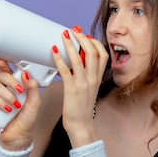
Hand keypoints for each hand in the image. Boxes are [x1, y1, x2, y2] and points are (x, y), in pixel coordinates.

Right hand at [0, 60, 40, 149]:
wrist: (20, 136)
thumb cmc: (27, 119)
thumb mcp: (35, 102)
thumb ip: (33, 88)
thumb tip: (26, 75)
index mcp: (16, 85)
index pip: (8, 71)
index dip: (4, 64)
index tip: (2, 61)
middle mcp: (6, 89)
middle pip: (1, 76)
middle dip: (10, 81)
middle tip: (19, 90)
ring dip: (7, 95)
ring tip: (16, 105)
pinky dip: (0, 103)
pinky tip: (8, 109)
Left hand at [51, 27, 109, 146]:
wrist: (81, 125)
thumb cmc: (82, 108)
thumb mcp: (89, 89)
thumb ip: (87, 76)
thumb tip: (80, 63)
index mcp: (98, 78)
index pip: (103, 55)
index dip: (95, 42)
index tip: (86, 36)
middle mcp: (93, 79)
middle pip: (92, 52)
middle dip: (82, 38)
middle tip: (73, 31)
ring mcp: (83, 84)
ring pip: (79, 58)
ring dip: (71, 44)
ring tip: (64, 36)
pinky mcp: (72, 89)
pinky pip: (66, 70)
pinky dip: (59, 58)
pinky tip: (54, 51)